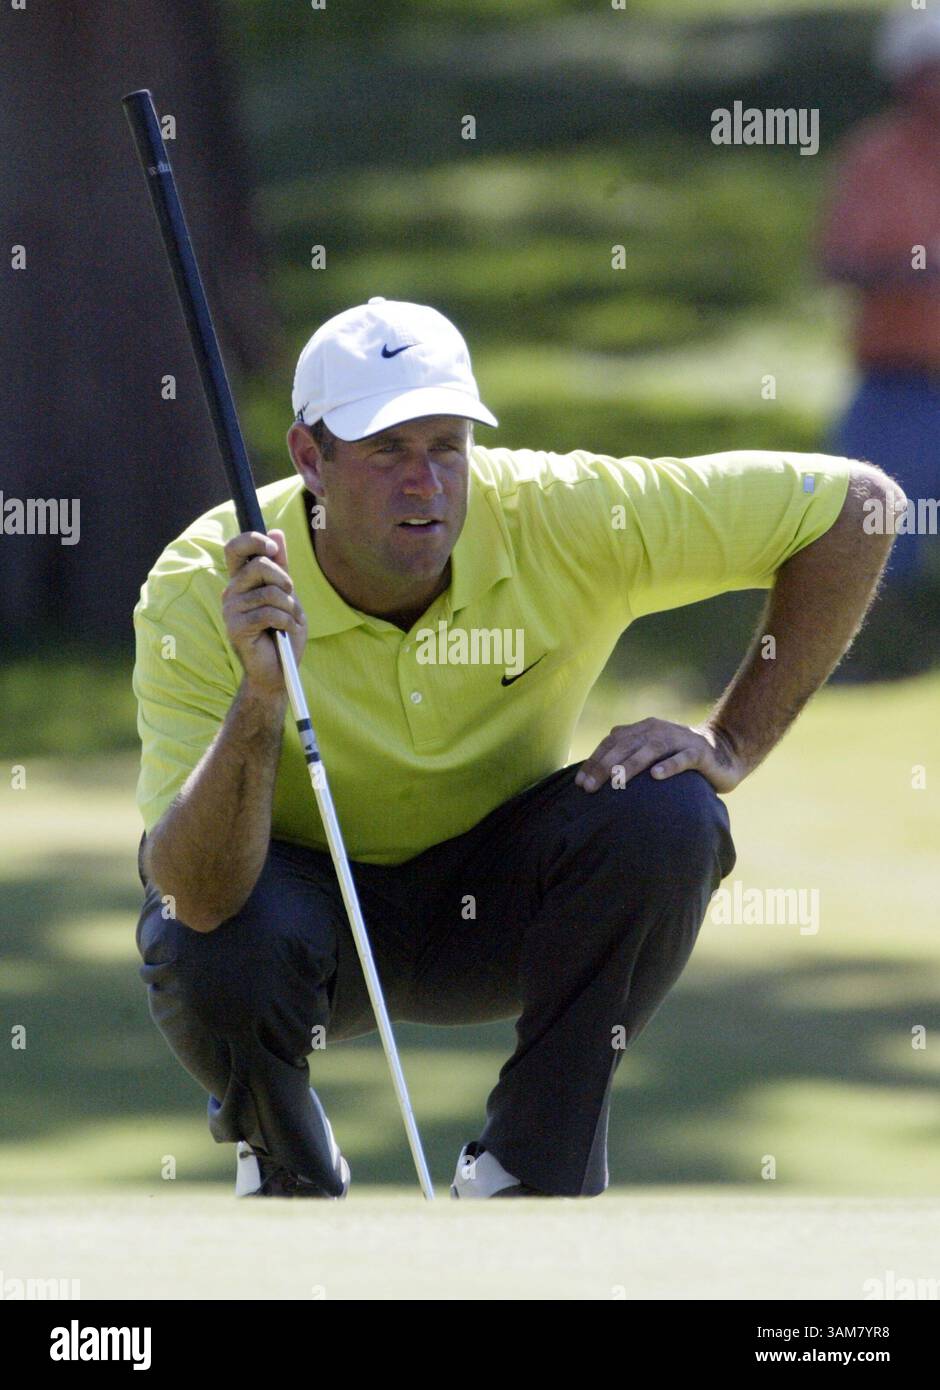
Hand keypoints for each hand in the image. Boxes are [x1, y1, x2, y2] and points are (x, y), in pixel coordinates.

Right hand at [222, 529, 307, 693]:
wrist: (279, 670)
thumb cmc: (283, 632)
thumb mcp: (287, 594)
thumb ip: (281, 565)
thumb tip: (277, 531)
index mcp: (241, 581)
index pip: (235, 547)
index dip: (254, 540)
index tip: (274, 549)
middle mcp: (231, 592)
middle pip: (259, 565)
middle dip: (284, 579)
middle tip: (290, 596)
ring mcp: (230, 610)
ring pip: (269, 592)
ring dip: (289, 608)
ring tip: (290, 621)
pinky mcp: (235, 627)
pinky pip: (268, 613)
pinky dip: (286, 622)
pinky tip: (285, 632)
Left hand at [574, 717, 747, 794]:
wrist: (722, 752)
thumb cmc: (677, 757)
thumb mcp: (650, 753)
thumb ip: (627, 755)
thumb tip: (593, 774)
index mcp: (643, 729)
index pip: (612, 742)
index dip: (595, 761)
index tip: (580, 782)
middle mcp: (658, 730)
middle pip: (626, 746)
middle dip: (605, 766)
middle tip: (589, 787)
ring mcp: (679, 740)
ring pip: (650, 750)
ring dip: (630, 767)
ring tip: (614, 783)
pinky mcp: (699, 753)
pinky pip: (682, 759)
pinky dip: (669, 766)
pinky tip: (656, 777)